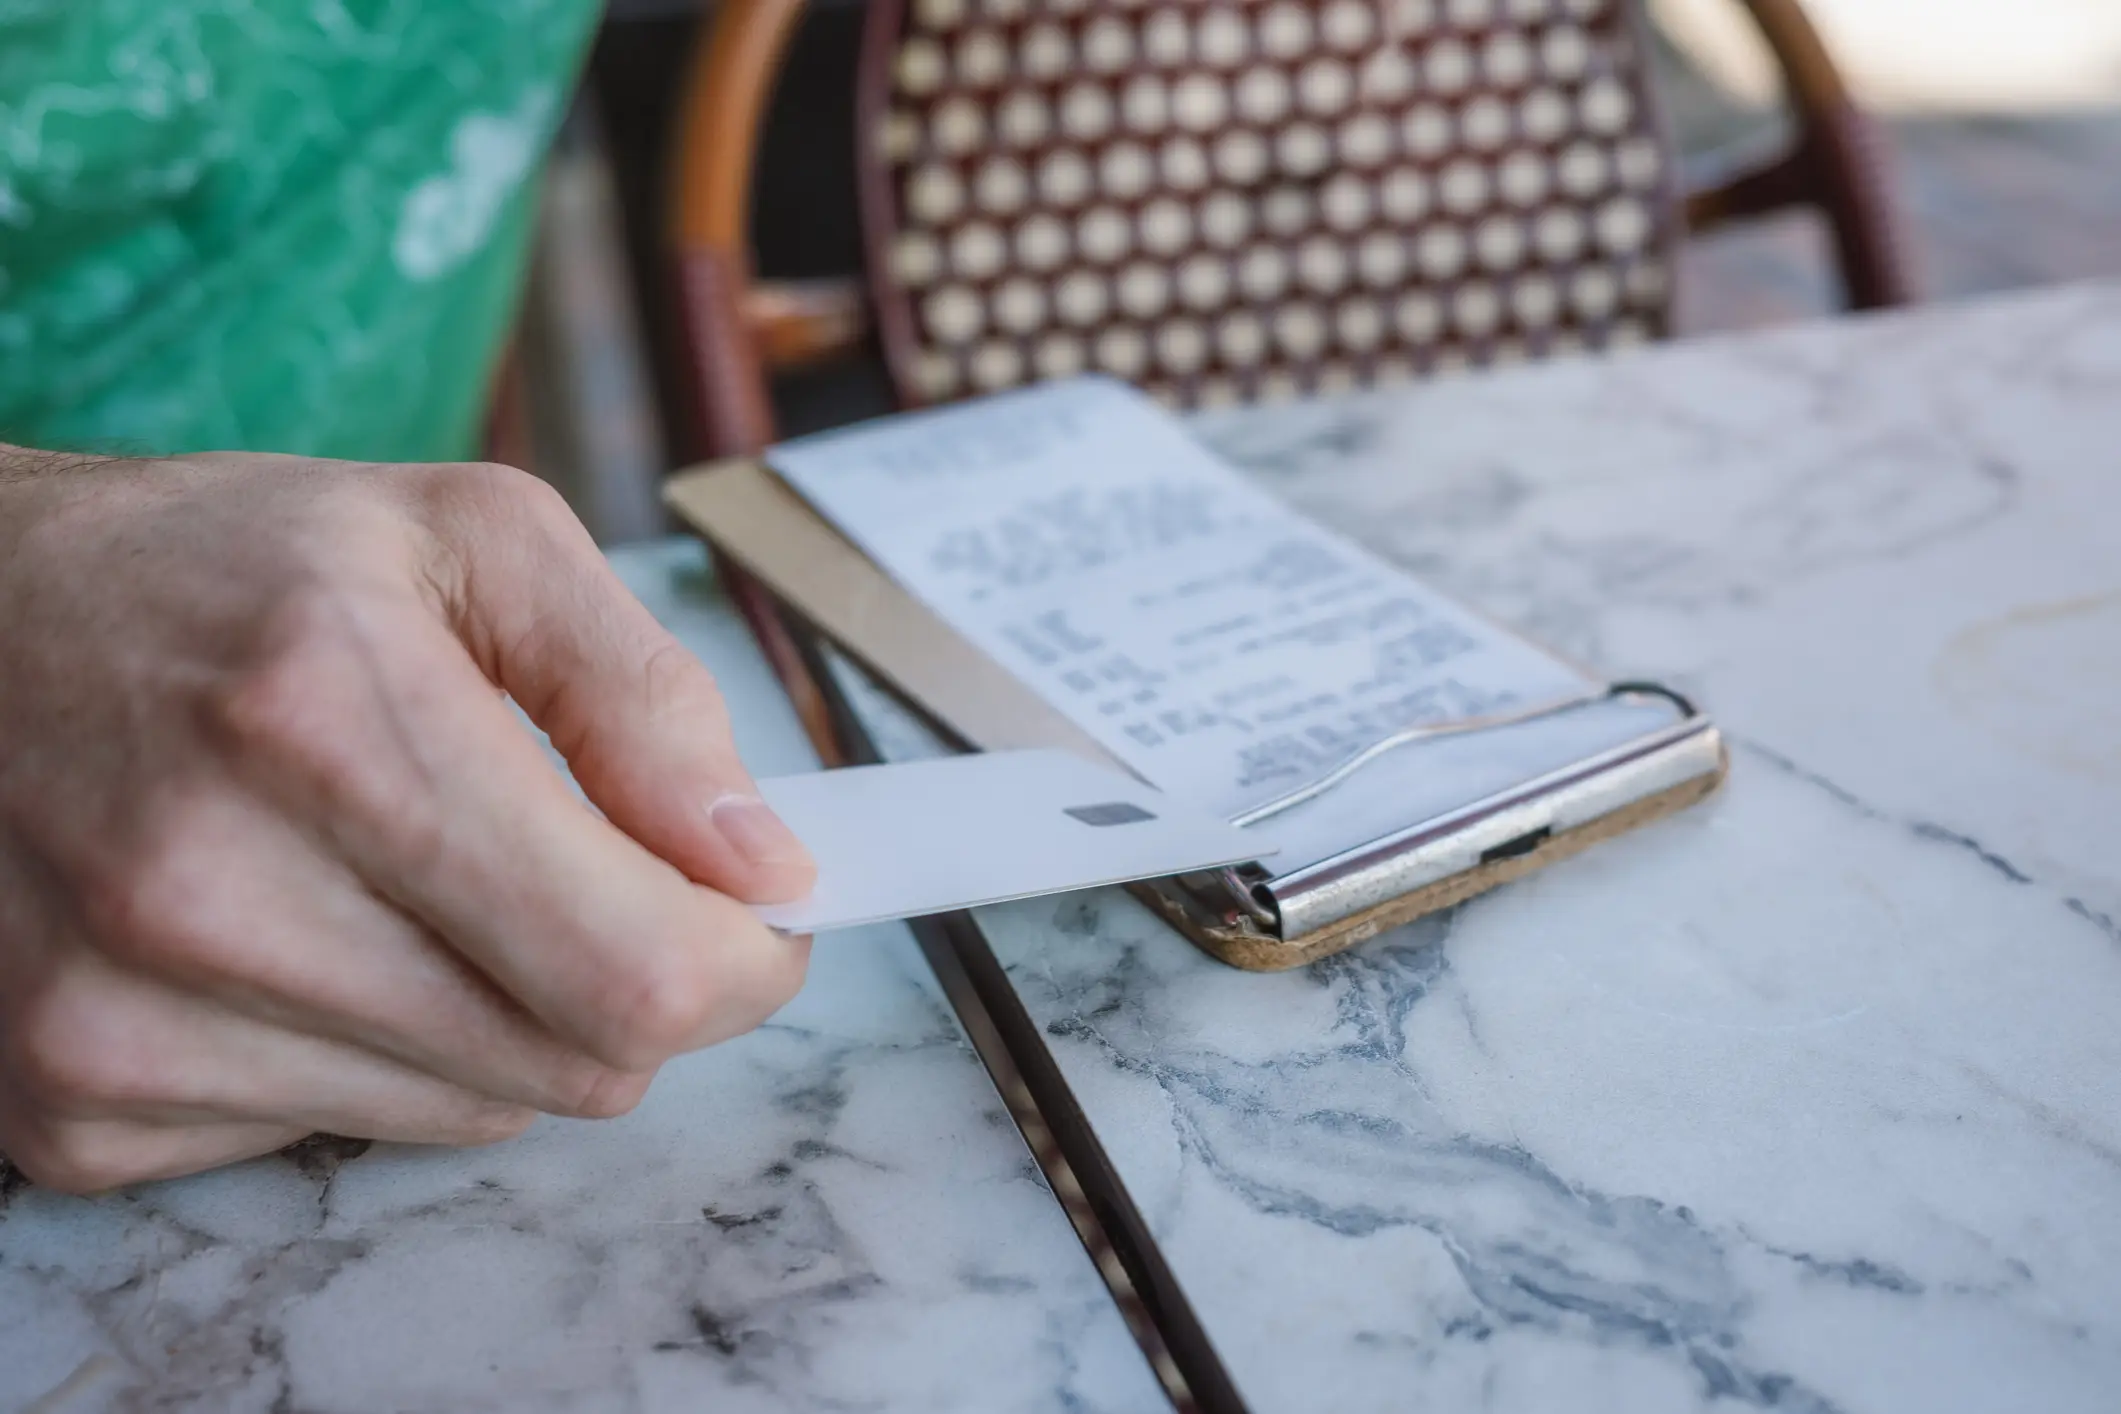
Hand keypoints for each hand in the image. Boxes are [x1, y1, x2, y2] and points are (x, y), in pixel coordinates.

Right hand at [0, 447, 814, 1192]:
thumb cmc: (228, 567)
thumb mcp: (471, 540)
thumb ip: (643, 696)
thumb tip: (762, 864)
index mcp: (334, 724)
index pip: (633, 967)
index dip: (742, 963)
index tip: (758, 919)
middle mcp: (208, 892)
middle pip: (573, 1061)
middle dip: (634, 979)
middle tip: (597, 880)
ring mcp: (121, 1020)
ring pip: (473, 1112)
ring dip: (505, 1016)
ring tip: (421, 882)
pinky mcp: (70, 1107)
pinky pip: (336, 1137)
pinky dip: (374, 1055)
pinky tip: (309, 936)